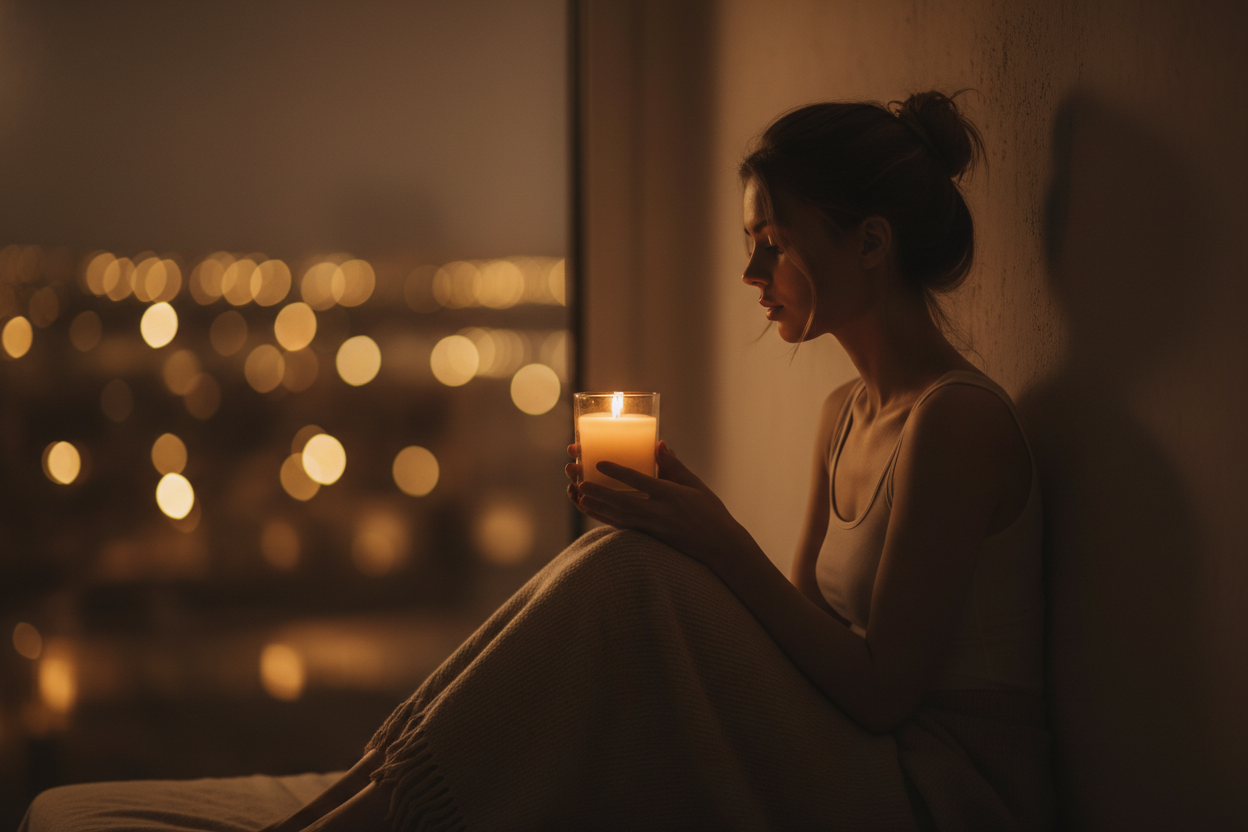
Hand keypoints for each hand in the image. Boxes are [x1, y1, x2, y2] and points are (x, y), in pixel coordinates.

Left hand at [567, 441, 751, 568]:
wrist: (720, 547)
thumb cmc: (710, 512)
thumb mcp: (695, 485)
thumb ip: (674, 466)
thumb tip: (658, 444)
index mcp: (670, 495)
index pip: (639, 481)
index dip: (618, 472)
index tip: (599, 463)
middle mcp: (659, 512)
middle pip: (621, 501)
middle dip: (598, 492)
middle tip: (578, 482)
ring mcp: (653, 528)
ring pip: (618, 517)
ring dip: (596, 507)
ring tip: (577, 496)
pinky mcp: (650, 538)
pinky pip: (622, 528)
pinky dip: (605, 519)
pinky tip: (592, 511)